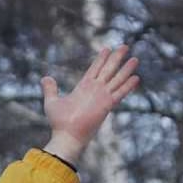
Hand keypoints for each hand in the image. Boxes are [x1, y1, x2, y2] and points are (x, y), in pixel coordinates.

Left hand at [42, 45, 139, 166]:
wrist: (66, 136)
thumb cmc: (59, 123)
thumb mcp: (52, 102)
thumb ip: (50, 89)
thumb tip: (45, 78)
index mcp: (83, 88)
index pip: (95, 69)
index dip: (101, 59)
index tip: (107, 48)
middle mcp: (95, 90)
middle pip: (108, 70)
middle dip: (117, 58)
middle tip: (125, 46)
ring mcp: (102, 97)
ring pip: (117, 79)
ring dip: (126, 69)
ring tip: (135, 58)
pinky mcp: (107, 105)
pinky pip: (120, 93)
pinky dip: (128, 86)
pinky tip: (136, 78)